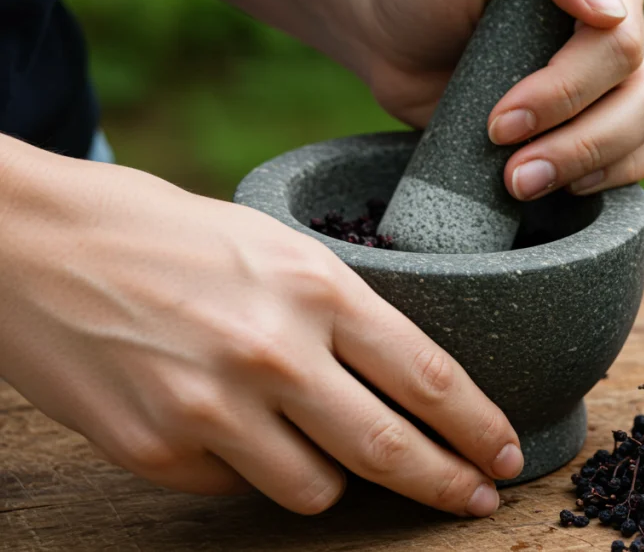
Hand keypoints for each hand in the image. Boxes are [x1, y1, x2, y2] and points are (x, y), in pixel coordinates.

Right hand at [0, 140, 521, 515]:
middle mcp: (273, 352)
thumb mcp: (271, 242)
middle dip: (447, 484)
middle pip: (391, 449)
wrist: (29, 243)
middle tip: (477, 500)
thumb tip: (400, 376)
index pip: (428, 376)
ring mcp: (212, 408)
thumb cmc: (161, 233)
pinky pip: (237, 488)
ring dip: (334, 478)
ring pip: (318, 491)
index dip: (479, 426)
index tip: (505, 454)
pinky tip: (226, 427)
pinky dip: (248, 469)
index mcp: (313, 287)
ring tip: (319, 445)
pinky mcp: (157, 450)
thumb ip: (339, 306)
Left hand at [352, 0, 643, 199]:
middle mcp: (621, 21)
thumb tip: (612, 12)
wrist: (386, 32)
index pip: (621, 42)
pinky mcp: (596, 120)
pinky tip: (559, 184)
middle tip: (512, 169)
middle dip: (580, 142)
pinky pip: (640, 155)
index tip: (502, 119)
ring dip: (591, 165)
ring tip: (522, 183)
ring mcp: (614, 75)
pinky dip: (608, 177)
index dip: (568, 90)